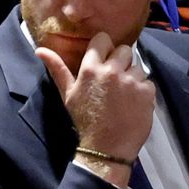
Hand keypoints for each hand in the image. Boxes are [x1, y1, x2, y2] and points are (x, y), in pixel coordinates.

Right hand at [36, 33, 153, 185]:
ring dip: (132, 77)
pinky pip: (148, 82)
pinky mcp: (147, 92)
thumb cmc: (85, 121)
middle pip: (124, 49)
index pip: (103, 39)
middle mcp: (112, 71)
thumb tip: (40, 50)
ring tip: (124, 94)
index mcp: (91, 69)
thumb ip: (57, 69)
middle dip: (120, 61)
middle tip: (114, 79)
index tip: (103, 59)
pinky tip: (133, 104)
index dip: (104, 48)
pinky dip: (142, 91)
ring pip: (137, 66)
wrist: (106, 149)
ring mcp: (131, 81)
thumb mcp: (68, 95)